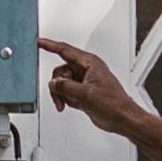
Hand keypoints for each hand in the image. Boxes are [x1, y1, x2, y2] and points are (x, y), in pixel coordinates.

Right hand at [38, 37, 154, 138]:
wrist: (122, 118)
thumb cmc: (114, 104)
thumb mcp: (85, 94)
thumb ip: (66, 86)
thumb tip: (54, 83)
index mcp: (90, 63)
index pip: (65, 50)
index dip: (50, 45)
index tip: (39, 41)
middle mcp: (86, 70)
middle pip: (60, 71)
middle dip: (58, 85)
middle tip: (61, 96)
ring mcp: (84, 81)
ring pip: (62, 83)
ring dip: (61, 94)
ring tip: (67, 103)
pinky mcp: (83, 92)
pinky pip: (67, 92)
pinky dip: (66, 98)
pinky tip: (73, 104)